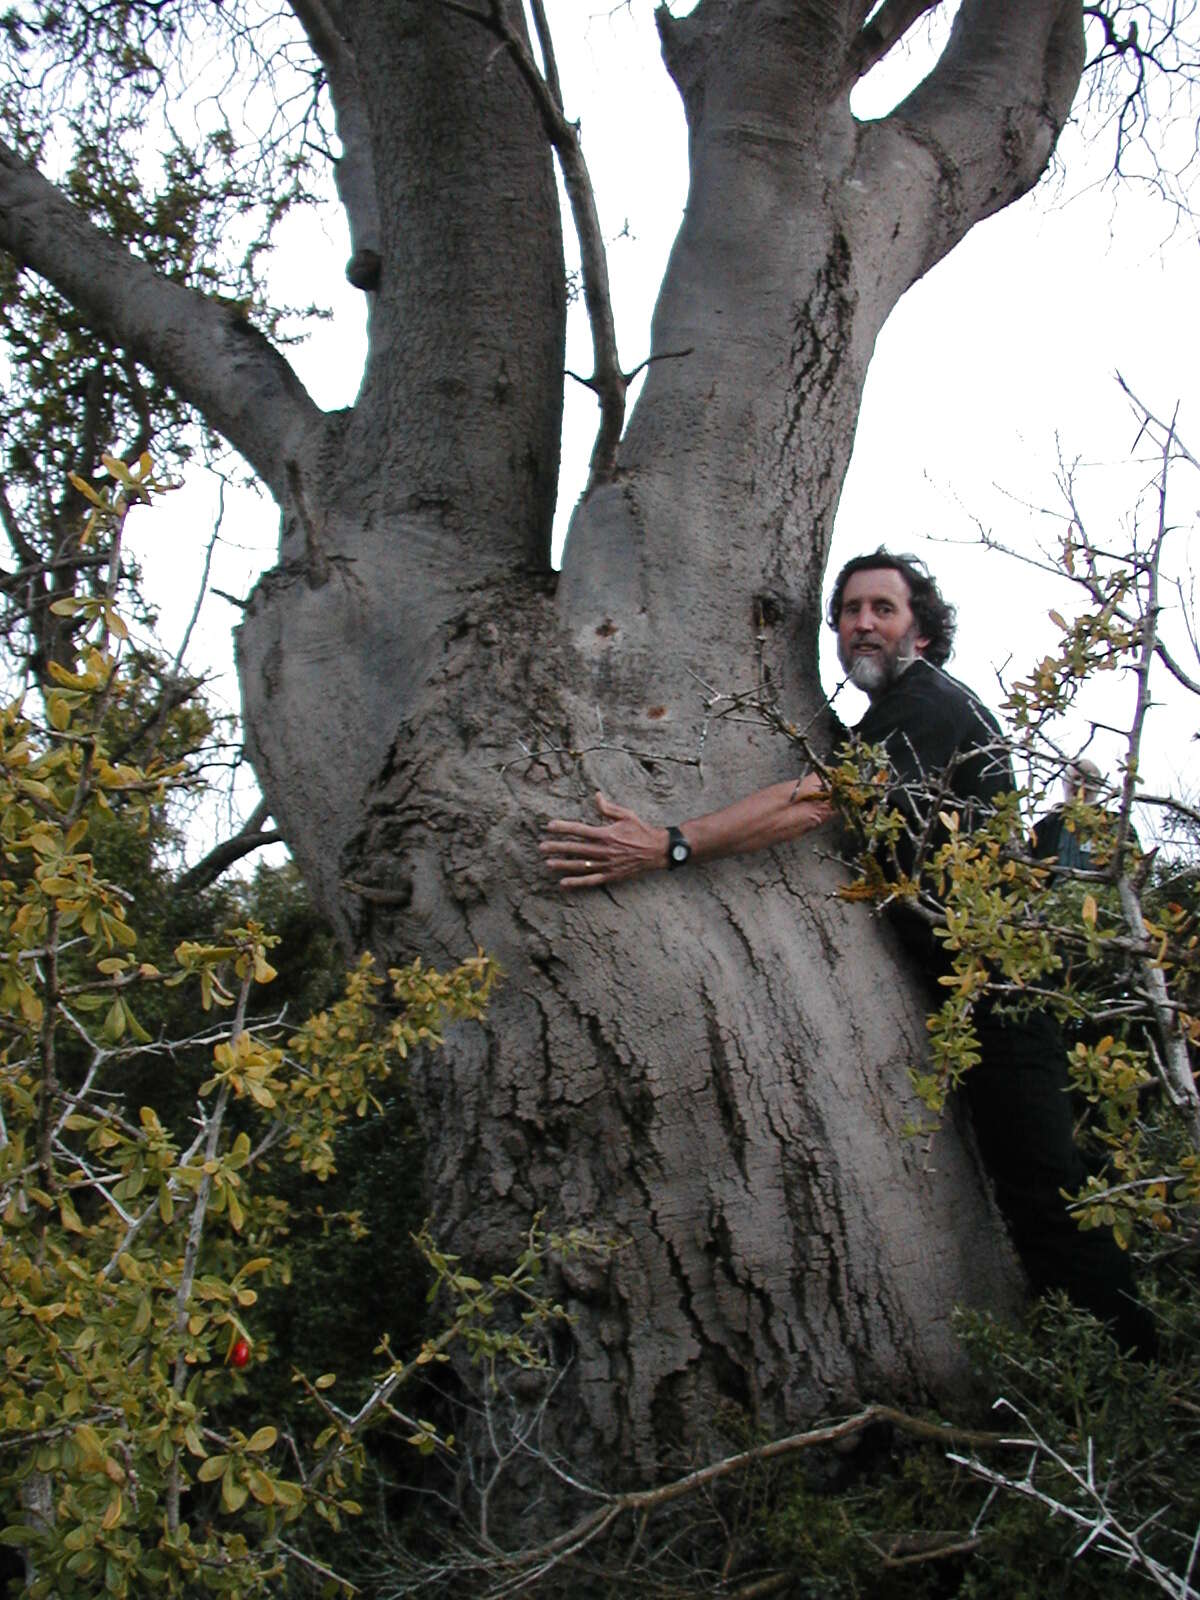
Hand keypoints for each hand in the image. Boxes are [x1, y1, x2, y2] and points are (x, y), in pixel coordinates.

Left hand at [540, 792, 669, 889]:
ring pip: (580, 865)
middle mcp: (604, 850)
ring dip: (563, 864)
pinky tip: (563, 883)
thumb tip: (596, 796)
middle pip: (576, 848)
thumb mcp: (626, 815)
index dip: (563, 828)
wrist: (657, 850)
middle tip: (541, 847)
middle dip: (557, 847)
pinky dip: (577, 882)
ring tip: (548, 863)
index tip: (549, 826)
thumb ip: (608, 808)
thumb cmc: (641, 830)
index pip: (580, 830)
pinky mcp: (611, 875)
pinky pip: (591, 880)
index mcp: (606, 834)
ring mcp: (607, 864)